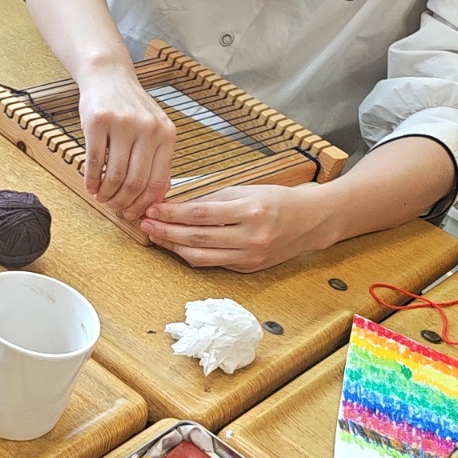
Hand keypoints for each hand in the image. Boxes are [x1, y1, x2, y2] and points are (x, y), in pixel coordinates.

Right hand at [78, 65, 176, 219]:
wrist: (108, 76)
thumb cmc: (130, 108)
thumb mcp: (153, 129)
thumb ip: (156, 159)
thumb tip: (155, 199)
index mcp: (167, 134)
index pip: (158, 182)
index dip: (144, 204)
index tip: (133, 213)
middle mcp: (148, 129)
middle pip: (136, 182)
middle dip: (123, 202)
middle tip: (114, 208)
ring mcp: (123, 124)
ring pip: (115, 175)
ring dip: (106, 193)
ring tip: (101, 197)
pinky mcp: (98, 122)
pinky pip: (94, 161)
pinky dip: (91, 180)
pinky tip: (90, 186)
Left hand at [140, 185, 332, 271]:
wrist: (312, 221)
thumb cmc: (278, 200)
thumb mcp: (248, 190)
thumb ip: (214, 198)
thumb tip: (176, 204)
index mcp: (250, 210)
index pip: (200, 213)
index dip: (172, 213)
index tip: (152, 209)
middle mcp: (251, 236)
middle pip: (196, 237)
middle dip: (166, 231)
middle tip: (145, 224)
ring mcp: (250, 255)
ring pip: (200, 256)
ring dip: (173, 247)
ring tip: (156, 236)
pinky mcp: (248, 267)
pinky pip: (212, 263)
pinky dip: (191, 255)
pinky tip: (177, 245)